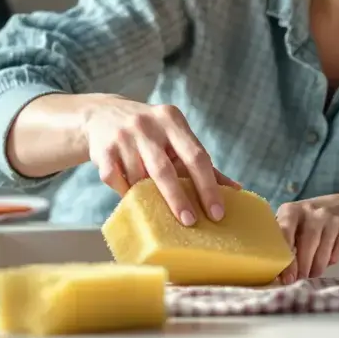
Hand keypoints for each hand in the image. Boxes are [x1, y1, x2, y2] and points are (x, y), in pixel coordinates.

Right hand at [81, 95, 239, 225]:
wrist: (102, 115)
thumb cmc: (151, 133)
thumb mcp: (176, 137)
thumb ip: (202, 163)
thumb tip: (236, 190)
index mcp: (172, 120)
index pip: (196, 156)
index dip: (208, 186)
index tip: (217, 213)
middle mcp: (148, 125)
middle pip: (165, 170)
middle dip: (178, 199)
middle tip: (190, 222)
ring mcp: (123, 136)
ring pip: (138, 178)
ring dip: (147, 195)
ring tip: (152, 203)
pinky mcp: (102, 149)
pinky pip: (116, 180)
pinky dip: (125, 191)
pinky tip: (129, 191)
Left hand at [276, 194, 338, 283]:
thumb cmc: (317, 219)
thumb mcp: (299, 221)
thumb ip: (286, 239)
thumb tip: (277, 270)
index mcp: (291, 211)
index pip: (283, 233)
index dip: (284, 259)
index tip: (286, 278)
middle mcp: (310, 211)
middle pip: (305, 244)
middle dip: (302, 267)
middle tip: (301, 278)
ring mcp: (330, 217)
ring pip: (322, 251)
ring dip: (317, 267)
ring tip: (314, 272)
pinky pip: (337, 251)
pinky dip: (332, 260)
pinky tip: (329, 261)